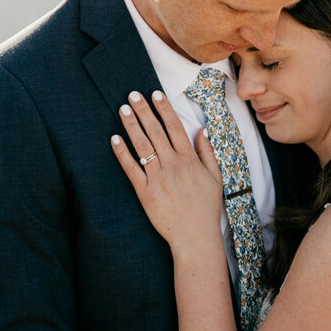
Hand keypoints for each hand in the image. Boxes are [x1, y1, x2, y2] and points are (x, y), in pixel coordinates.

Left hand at [110, 91, 222, 248]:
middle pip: (156, 131)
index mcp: (190, 160)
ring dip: (131, 126)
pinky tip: (114, 139)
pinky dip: (122, 153)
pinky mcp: (145, 192)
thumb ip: (207, 152)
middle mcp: (173, 165)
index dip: (164, 109)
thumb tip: (202, 130)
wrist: (195, 236)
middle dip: (144, 111)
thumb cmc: (206, 207)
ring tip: (123, 109)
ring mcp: (158, 178)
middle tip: (132, 94)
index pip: (175, 127)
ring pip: (142, 146)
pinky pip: (131, 169)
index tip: (155, 94)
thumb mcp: (215, 177)